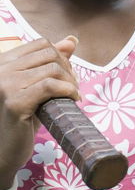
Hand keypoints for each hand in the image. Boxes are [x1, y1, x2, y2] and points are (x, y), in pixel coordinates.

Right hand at [0, 37, 78, 188]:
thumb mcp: (38, 83)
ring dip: (70, 81)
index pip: (42, 44)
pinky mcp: (14, 102)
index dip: (61, 56)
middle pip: (50, 54)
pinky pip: (50, 86)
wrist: (6, 149)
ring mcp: (5, 85)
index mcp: (4, 61)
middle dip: (68, 69)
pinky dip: (68, 90)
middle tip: (73, 86)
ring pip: (53, 69)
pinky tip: (73, 99)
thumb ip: (52, 61)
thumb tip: (72, 40)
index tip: (67, 74)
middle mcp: (1, 69)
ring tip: (72, 94)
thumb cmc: (23, 116)